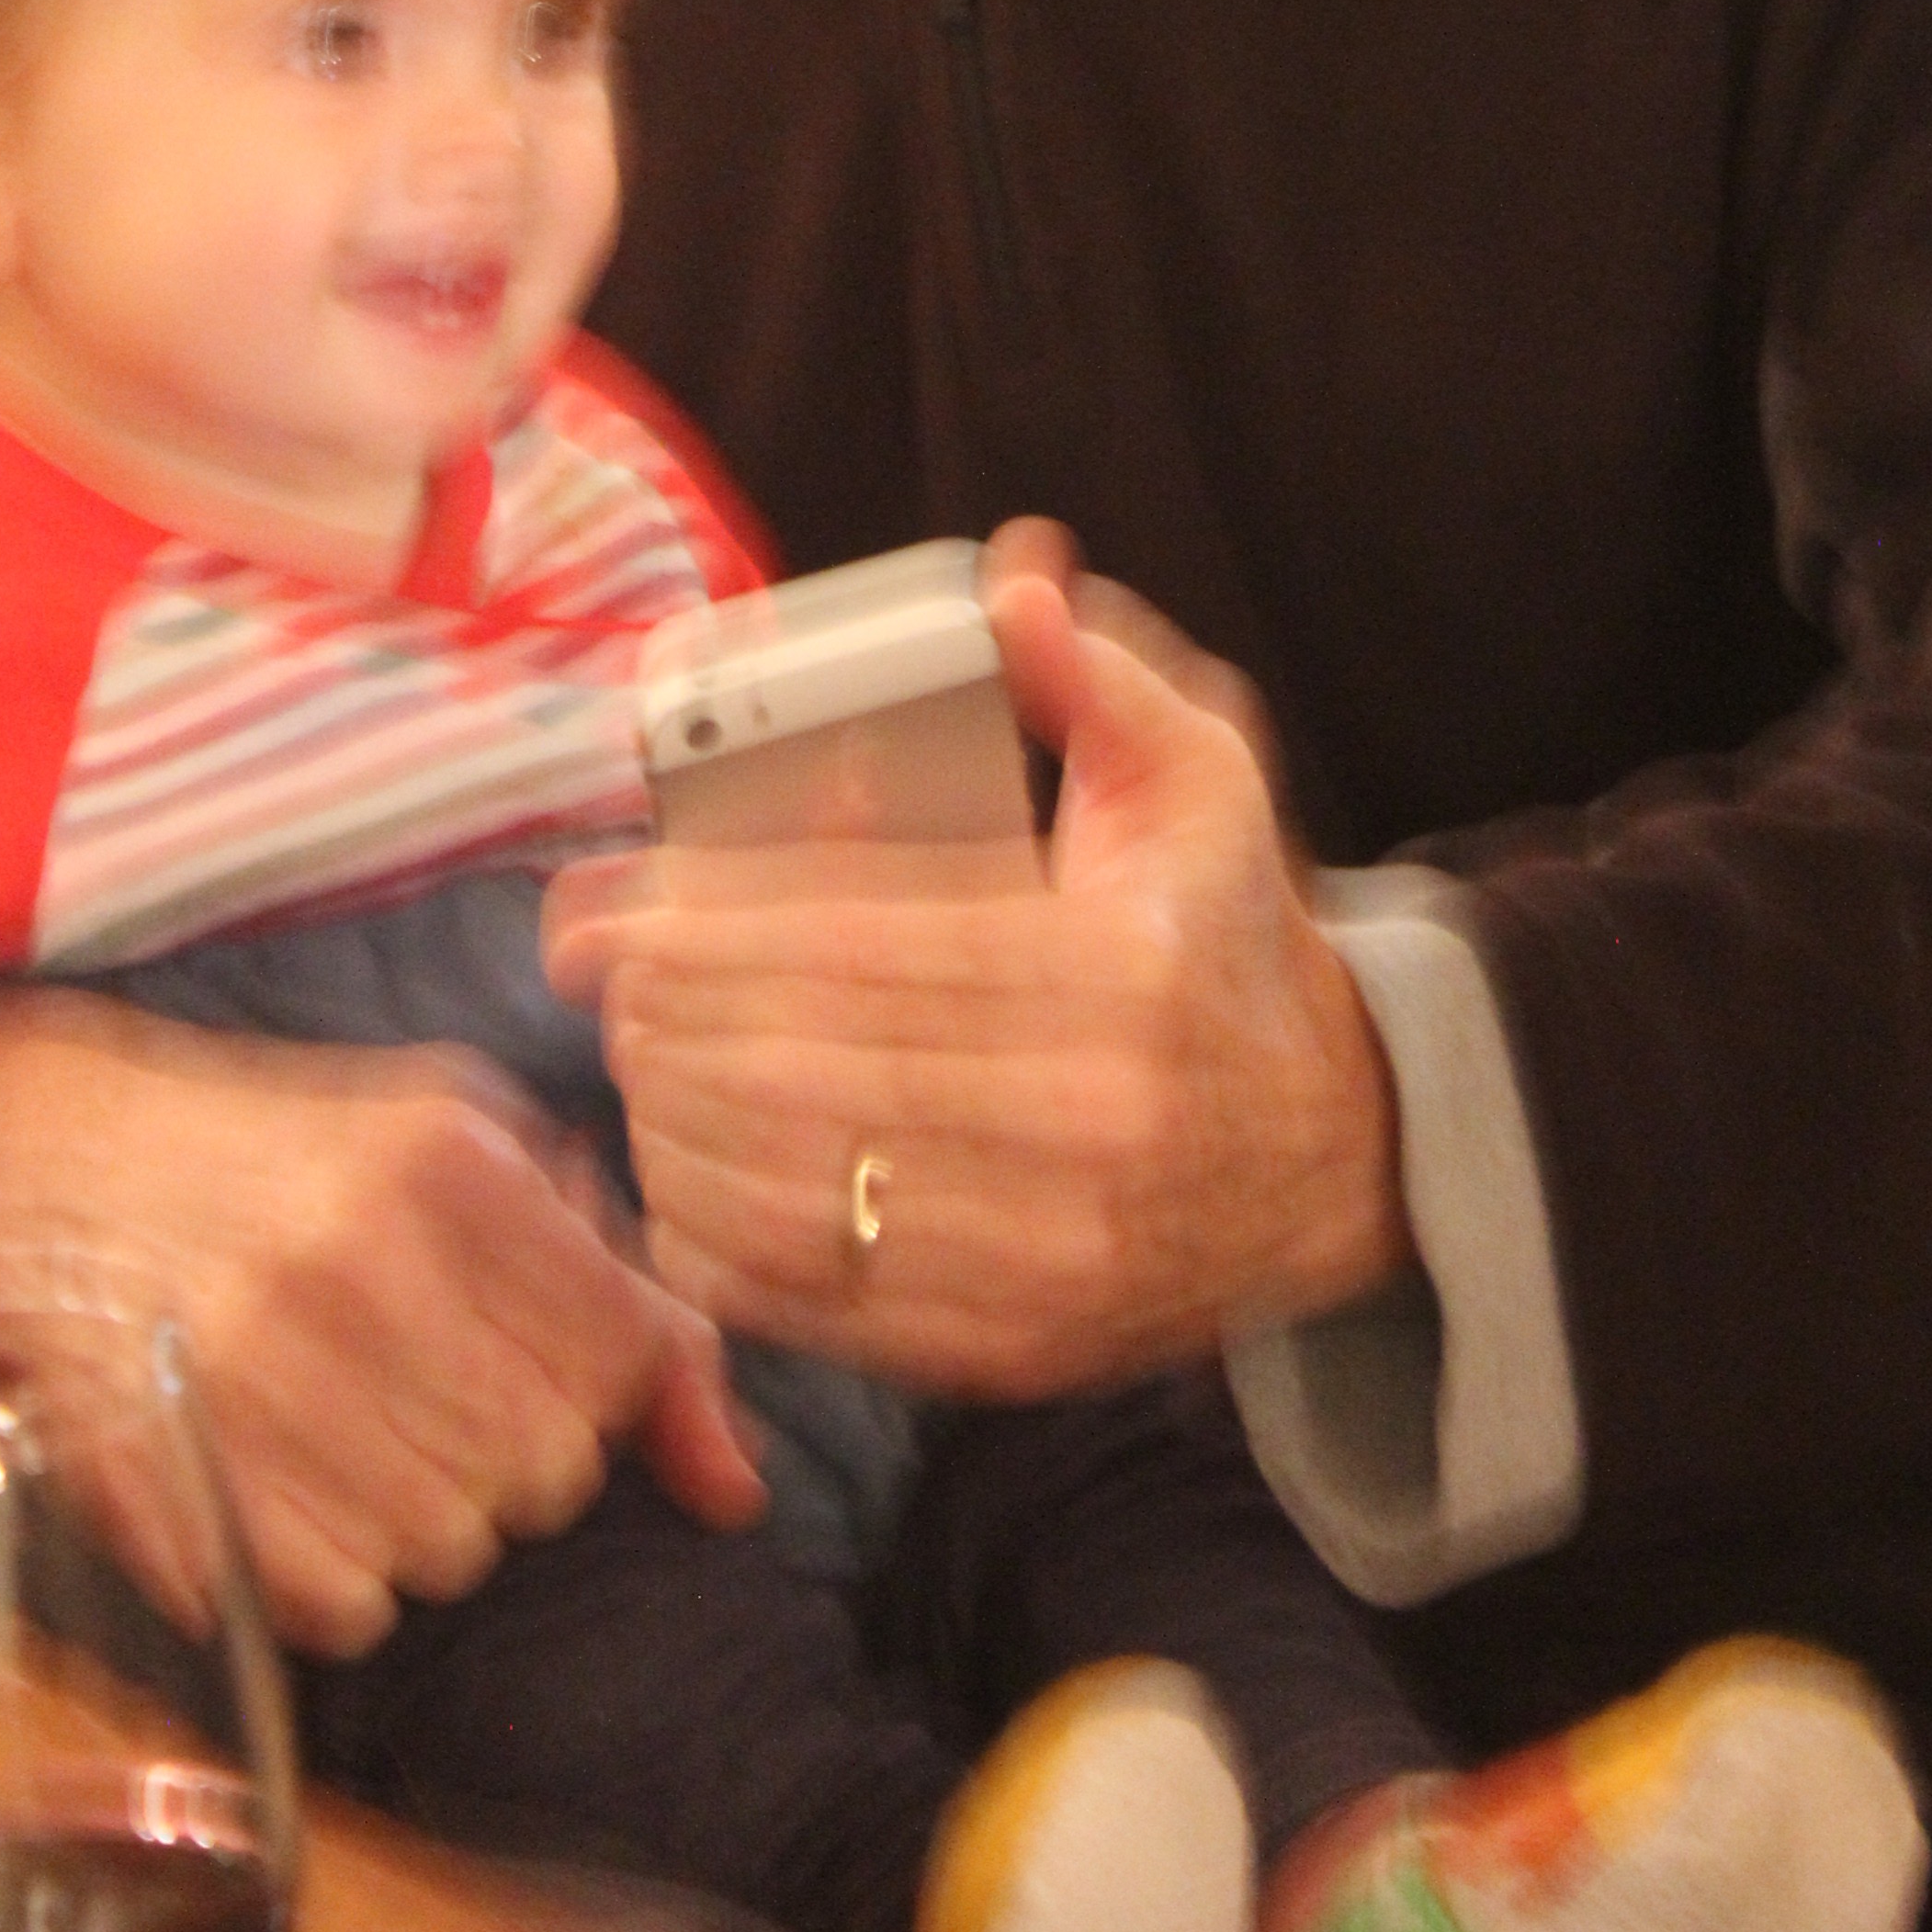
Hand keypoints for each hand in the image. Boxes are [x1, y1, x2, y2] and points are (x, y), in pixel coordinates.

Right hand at [0, 1001, 761, 1654]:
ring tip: (367, 1432)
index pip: (624, 1351)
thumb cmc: (303, 1159)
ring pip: (454, 1549)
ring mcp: (254, 1373)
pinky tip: (304, 1486)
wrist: (60, 1169)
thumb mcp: (475, 1153)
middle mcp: (354, 1258)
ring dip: (432, 1514)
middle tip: (443, 1393)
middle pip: (549, 1469)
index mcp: (447, 1157)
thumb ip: (627, 1300)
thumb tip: (737, 1484)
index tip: (543, 1353)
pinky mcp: (177, 1479)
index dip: (601, 1377)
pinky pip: (345, 1608)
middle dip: (521, 1449)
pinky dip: (343, 1574)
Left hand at [542, 561, 1408, 1393]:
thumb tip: (1013, 581)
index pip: (867, 950)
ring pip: (799, 1195)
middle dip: (670, 1022)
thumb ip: (1098, 673)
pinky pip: (822, 1305)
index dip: (714, 929)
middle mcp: (1090, 1127)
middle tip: (598, 977)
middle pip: (812, 1074)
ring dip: (675, 1128)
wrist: (1333, 1149)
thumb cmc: (1221, 934)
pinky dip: (721, 1243)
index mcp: (1122, 974)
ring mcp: (1052, 1257)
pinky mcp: (1014, 1350)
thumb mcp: (1199, 775)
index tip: (612, 910)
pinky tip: (676, 1175)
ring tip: (629, 1061)